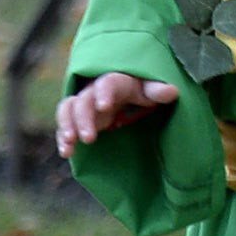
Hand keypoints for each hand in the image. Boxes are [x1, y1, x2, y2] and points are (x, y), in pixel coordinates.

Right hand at [57, 73, 177, 155]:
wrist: (124, 92)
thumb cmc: (139, 90)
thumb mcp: (149, 90)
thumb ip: (156, 91)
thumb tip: (173, 91)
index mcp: (115, 82)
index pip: (107, 83)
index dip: (104, 93)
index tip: (104, 107)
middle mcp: (95, 92)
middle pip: (83, 100)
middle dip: (83, 118)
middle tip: (89, 138)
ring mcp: (84, 105)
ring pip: (68, 110)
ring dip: (66, 126)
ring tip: (70, 144)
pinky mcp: (77, 119)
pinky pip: (65, 125)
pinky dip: (63, 138)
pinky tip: (67, 152)